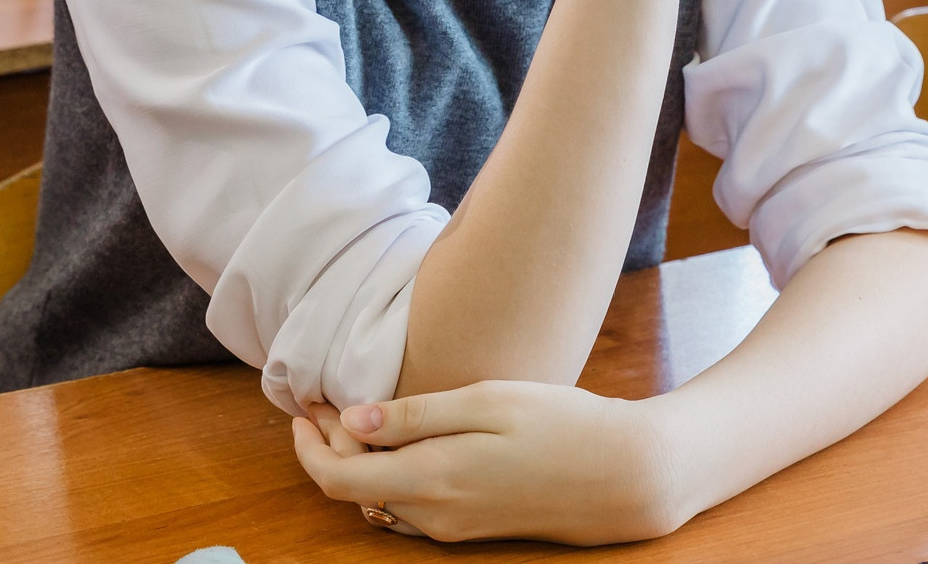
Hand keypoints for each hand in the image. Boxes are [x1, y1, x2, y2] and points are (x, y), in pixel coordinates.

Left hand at [291, 382, 685, 544]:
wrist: (625, 475)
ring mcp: (454, 528)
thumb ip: (416, 415)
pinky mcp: (473, 528)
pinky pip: (411, 507)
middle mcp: (435, 516)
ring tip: (358, 413)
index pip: (337, 478)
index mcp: (431, 480)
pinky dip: (390, 475)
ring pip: (381, 500)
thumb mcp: (486, 401)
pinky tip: (402, 440)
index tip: (302, 408)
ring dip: (360, 462)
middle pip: (354, 491)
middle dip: (331, 447)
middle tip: (327, 399)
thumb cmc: (562, 426)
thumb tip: (354, 421)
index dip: (308, 446)